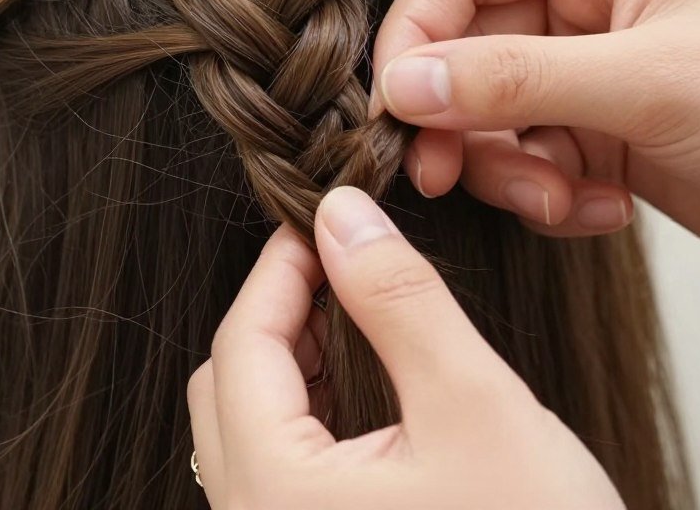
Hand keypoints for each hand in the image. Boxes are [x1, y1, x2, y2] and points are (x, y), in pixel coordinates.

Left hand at [187, 186, 623, 509]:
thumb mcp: (474, 405)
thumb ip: (399, 299)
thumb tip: (343, 216)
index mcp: (277, 494)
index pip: (241, 344)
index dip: (280, 269)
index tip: (321, 222)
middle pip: (225, 383)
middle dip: (278, 312)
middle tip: (338, 265)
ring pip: (245, 424)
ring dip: (289, 360)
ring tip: (349, 317)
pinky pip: (274, 466)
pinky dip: (303, 411)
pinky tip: (354, 385)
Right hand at [372, 0, 699, 263]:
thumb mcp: (649, 84)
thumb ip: (514, 80)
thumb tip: (404, 86)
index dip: (417, 30)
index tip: (395, 102)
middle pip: (465, 45)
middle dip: (458, 118)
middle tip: (443, 173)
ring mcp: (587, 63)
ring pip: (487, 111)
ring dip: (506, 169)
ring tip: (557, 203)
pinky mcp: (594, 125)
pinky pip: (525, 155)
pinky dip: (546, 193)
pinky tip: (600, 210)